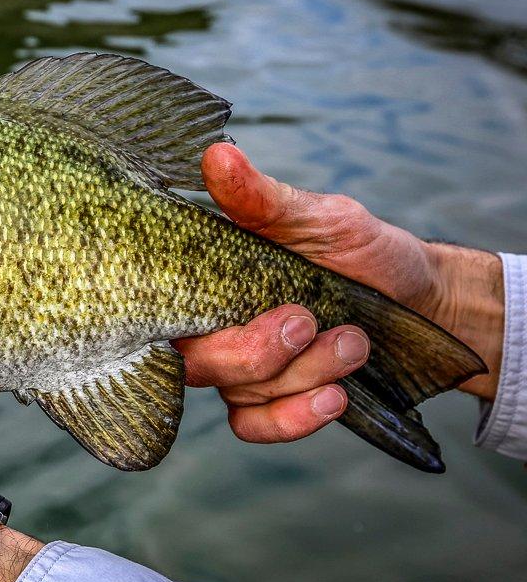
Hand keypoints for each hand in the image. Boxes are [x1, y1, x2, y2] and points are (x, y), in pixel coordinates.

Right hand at [174, 144, 504, 443]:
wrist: (419, 299)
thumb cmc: (361, 250)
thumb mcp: (320, 216)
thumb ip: (261, 198)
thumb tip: (216, 155)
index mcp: (208, 277)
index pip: (162, 305)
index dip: (187, 317)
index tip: (255, 303)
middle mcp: (211, 324)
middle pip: (197, 362)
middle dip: (260, 352)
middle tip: (309, 320)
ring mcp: (236, 368)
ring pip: (237, 393)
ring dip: (304, 373)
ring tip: (354, 342)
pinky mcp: (266, 403)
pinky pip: (253, 426)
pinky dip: (293, 418)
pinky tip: (333, 396)